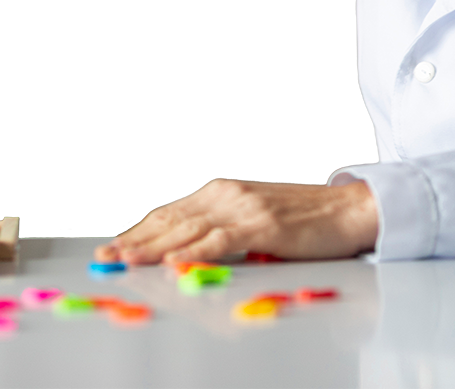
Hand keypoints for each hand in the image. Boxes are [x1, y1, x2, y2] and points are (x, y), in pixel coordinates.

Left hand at [92, 179, 379, 265]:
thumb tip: (188, 256)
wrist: (349, 210)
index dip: (139, 231)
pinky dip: (194, 252)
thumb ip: (223, 232)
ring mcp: (244, 207)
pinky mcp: (263, 225)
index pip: (169, 214)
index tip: (113, 248)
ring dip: (153, 247)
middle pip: (170, 220)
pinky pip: (221, 240)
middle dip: (135, 240)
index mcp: (221, 192)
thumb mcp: (255, 221)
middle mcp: (226, 194)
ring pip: (188, 230)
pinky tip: (175, 262)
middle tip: (105, 257)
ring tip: (126, 259)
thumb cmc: (304, 221)